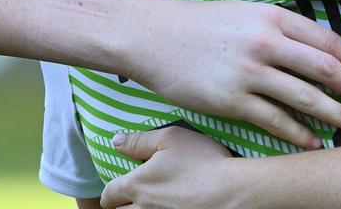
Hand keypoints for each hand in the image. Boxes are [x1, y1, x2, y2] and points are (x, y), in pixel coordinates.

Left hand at [101, 127, 238, 208]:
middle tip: (130, 200)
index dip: (111, 192)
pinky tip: (168, 208)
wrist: (231, 191)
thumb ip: (138, 140)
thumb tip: (115, 142)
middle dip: (120, 206)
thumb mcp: (170, 138)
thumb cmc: (202, 161)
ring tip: (148, 205)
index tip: (116, 190)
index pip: (109, 195)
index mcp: (136, 185)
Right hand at [115, 0, 340, 148]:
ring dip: (336, 114)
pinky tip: (314, 142)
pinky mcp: (230, 99)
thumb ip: (282, 27)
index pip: (327, 41)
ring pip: (305, 97)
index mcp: (273, 17)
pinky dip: (299, 133)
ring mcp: (248, 72)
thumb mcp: (247, 13)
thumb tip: (318, 48)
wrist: (153, 36)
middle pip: (324, 69)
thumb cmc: (201, 24)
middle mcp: (265, 42)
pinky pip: (274, 120)